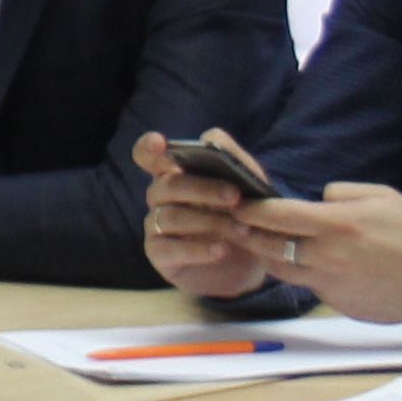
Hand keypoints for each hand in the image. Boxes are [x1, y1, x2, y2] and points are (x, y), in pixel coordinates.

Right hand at [137, 127, 271, 297]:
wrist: (254, 262)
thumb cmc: (246, 216)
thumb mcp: (250, 185)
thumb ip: (233, 159)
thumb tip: (210, 138)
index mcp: (176, 173)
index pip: (148, 156)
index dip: (148, 148)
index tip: (160, 142)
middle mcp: (160, 197)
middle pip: (166, 185)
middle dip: (203, 189)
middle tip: (235, 196)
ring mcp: (156, 226)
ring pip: (169, 216)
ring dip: (209, 221)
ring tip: (242, 230)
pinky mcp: (159, 255)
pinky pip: (169, 248)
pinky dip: (197, 248)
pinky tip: (221, 250)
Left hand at [234, 182, 401, 324]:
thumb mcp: (381, 197)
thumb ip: (341, 194)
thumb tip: (316, 200)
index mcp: (337, 226)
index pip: (278, 217)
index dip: (252, 210)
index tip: (239, 204)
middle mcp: (328, 257)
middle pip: (270, 247)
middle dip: (249, 235)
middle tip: (235, 225)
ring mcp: (331, 284)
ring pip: (283, 271)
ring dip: (270, 257)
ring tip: (261, 243)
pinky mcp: (338, 303)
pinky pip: (310, 285)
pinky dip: (303, 274)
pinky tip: (306, 263)